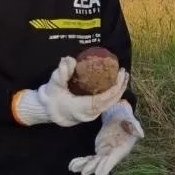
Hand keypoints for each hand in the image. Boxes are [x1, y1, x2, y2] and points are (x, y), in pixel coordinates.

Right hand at [14, 57, 128, 126]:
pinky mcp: (94, 113)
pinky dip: (114, 93)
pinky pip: (107, 103)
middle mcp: (89, 114)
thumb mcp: (54, 83)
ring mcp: (93, 115)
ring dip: (119, 90)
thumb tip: (68, 60)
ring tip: (124, 75)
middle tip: (124, 71)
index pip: (101, 100)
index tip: (119, 76)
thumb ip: (61, 72)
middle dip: (120, 87)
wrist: (50, 111)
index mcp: (81, 107)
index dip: (112, 89)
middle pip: (110, 102)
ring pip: (110, 104)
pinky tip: (117, 83)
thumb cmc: (53, 96)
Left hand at [68, 102, 143, 174]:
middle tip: (84, 172)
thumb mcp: (132, 121)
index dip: (106, 167)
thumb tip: (141, 134)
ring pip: (94, 162)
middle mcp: (114, 154)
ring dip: (84, 165)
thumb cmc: (127, 120)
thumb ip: (135, 127)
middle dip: (93, 167)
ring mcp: (106, 154)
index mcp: (122, 149)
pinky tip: (72, 166)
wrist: (120, 118)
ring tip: (74, 168)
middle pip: (102, 163)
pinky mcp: (99, 151)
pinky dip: (81, 161)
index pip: (113, 159)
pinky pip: (89, 158)